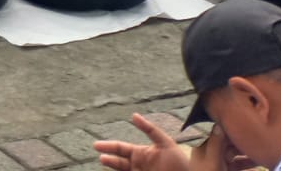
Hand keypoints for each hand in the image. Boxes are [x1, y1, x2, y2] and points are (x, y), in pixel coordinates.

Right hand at [93, 113, 208, 170]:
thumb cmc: (184, 163)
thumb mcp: (166, 143)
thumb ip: (150, 129)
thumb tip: (133, 115)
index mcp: (144, 153)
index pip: (123, 148)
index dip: (110, 147)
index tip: (96, 146)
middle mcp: (140, 165)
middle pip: (118, 160)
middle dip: (108, 157)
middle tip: (98, 153)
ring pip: (122, 169)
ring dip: (112, 166)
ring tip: (103, 161)